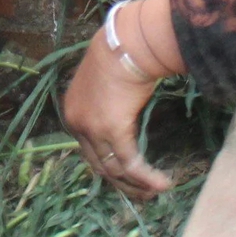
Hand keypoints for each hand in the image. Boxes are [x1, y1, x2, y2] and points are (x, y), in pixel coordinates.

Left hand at [63, 29, 172, 200]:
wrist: (127, 43)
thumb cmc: (120, 55)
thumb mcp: (104, 82)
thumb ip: (107, 103)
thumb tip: (122, 113)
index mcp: (72, 112)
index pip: (88, 150)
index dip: (108, 166)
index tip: (127, 176)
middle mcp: (77, 123)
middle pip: (98, 164)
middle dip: (121, 182)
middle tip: (141, 193)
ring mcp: (92, 129)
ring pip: (113, 169)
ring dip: (135, 184)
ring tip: (155, 191)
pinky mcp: (112, 130)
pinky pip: (130, 163)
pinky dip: (146, 176)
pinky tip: (163, 183)